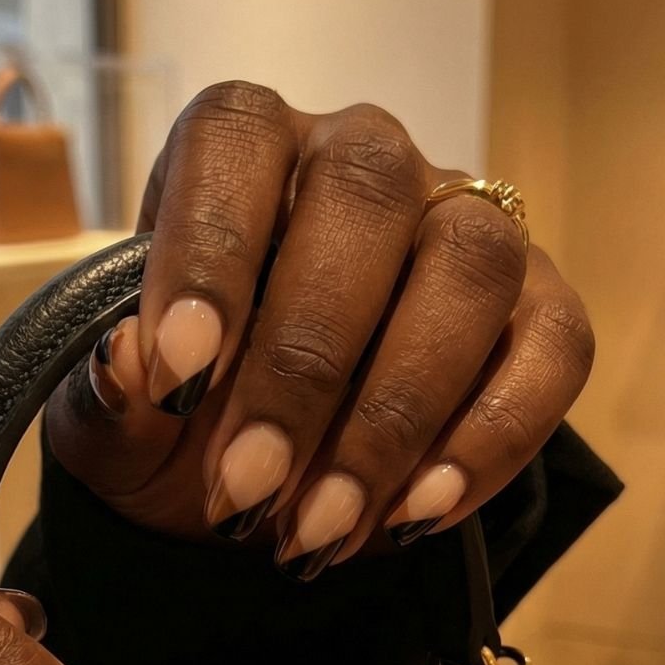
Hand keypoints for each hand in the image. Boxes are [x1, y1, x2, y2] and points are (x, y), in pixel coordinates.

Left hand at [50, 83, 594, 574]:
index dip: (209, 250)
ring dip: (398, 411)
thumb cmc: (182, 428)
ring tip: (326, 525)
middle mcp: (365, 161)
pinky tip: (418, 514)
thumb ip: (111, 401)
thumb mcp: (118, 432)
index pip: (236, 138)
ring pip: (470, 265)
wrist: (267, 489)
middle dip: (302, 365)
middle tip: (247, 489)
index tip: (178, 376)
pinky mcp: (539, 305)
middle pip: (366, 199)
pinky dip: (491, 440)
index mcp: (245, 149)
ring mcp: (464, 223)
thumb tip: (130, 365)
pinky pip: (553, 348)